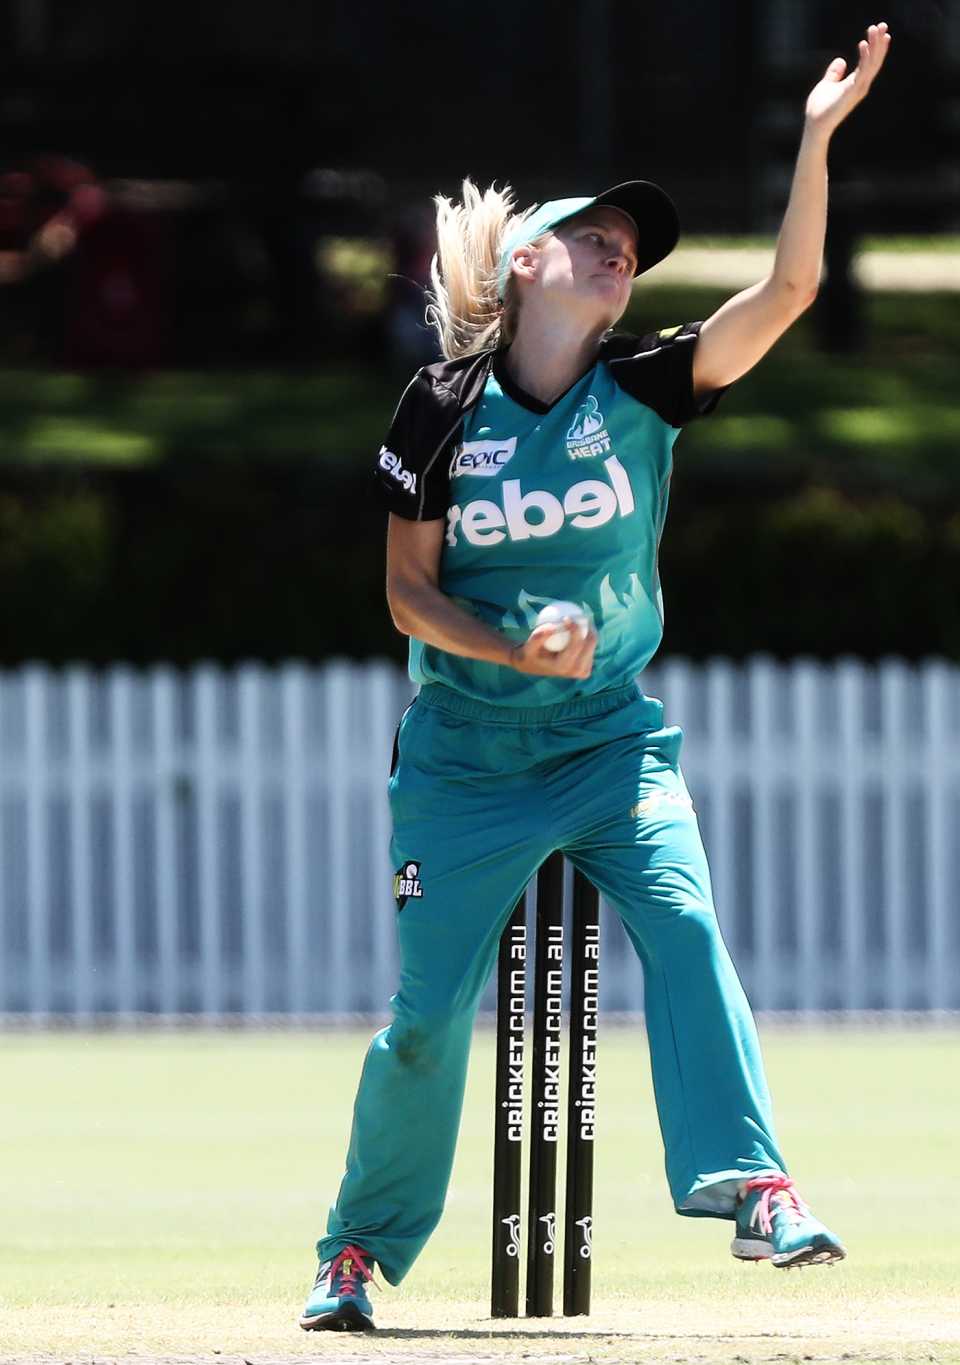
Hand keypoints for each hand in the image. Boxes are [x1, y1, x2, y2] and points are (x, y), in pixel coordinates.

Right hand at [510, 620, 596, 679]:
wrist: (533, 666)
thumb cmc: (530, 653)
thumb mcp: (528, 646)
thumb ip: (538, 637)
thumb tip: (552, 626)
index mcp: (564, 667)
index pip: (576, 645)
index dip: (575, 628)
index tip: (567, 616)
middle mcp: (576, 671)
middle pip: (590, 643)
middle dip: (588, 626)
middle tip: (580, 613)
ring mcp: (583, 671)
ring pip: (593, 644)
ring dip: (588, 628)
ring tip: (581, 616)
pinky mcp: (586, 668)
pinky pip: (591, 646)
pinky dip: (586, 634)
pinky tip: (581, 622)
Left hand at [805, 21, 891, 136]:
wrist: (815, 125)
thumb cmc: (820, 108)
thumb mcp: (827, 84)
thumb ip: (834, 73)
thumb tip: (840, 60)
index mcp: (856, 83)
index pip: (870, 62)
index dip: (876, 47)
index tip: (879, 32)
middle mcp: (861, 85)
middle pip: (874, 60)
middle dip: (879, 42)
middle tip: (882, 25)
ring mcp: (858, 89)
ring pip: (871, 63)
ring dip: (875, 45)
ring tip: (876, 29)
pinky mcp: (852, 92)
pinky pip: (862, 71)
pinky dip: (864, 57)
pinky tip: (863, 44)